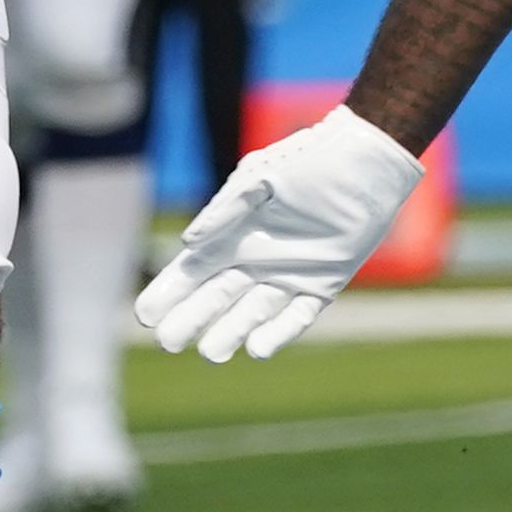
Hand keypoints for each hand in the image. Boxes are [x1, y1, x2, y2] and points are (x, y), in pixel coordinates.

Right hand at [135, 105, 423, 360]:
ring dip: (230, 333)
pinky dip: (279, 332)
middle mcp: (256, 259)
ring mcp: (288, 275)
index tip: (145, 315)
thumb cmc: (308, 160)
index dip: (169, 292)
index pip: (192, 271)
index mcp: (234, 234)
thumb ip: (225, 210)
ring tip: (211, 352)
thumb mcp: (259, 178)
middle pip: (215, 298)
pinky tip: (258, 348)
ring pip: (251, 314)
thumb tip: (187, 243)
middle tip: (168, 341)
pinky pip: (296, 316)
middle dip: (191, 319)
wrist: (365, 158)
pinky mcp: (322, 284)